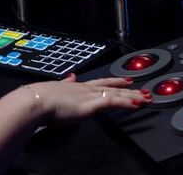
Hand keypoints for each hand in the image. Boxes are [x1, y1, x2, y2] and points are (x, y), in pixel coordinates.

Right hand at [25, 73, 151, 124]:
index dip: (114, 82)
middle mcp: (86, 89)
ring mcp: (90, 96)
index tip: (125, 80)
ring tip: (147, 98)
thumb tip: (69, 77)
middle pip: (113, 88)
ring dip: (133, 97)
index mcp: (77, 86)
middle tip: (143, 89)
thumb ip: (64, 84)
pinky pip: (115, 104)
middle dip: (129, 89)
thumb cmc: (40, 99)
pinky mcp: (92, 105)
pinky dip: (127, 104)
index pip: (100, 83)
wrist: (36, 101)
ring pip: (118, 95)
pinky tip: (137, 104)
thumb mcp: (54, 89)